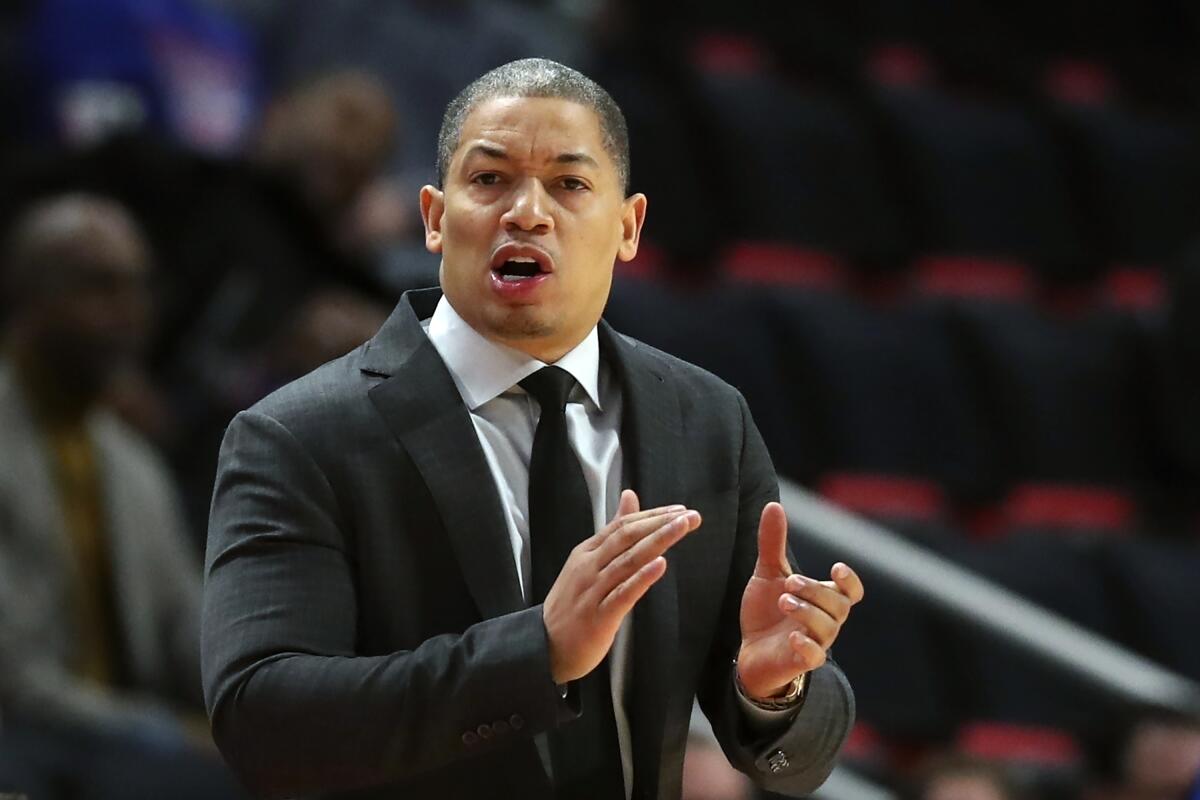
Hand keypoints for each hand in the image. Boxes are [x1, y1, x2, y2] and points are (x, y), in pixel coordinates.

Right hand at [543, 489, 700, 683]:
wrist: (545, 646)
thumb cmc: (572, 604)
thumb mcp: (588, 563)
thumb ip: (612, 532)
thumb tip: (629, 497)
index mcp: (587, 553)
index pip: (622, 526)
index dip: (651, 516)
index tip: (679, 510)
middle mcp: (589, 567)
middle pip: (627, 537)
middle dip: (660, 523)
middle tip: (691, 516)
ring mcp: (593, 590)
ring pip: (628, 560)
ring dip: (658, 541)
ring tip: (681, 528)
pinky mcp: (599, 617)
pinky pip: (623, 594)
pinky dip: (642, 578)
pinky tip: (660, 565)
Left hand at [735, 502, 863, 699]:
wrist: (750, 651)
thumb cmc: (766, 612)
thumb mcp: (767, 573)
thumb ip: (773, 543)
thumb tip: (773, 505)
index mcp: (823, 600)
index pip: (852, 593)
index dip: (850, 581)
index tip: (836, 568)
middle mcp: (826, 621)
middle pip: (839, 606)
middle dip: (815, 591)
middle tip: (789, 582)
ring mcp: (815, 642)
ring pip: (828, 628)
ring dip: (807, 612)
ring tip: (783, 600)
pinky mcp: (800, 661)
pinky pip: (814, 657)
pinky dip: (807, 645)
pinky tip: (793, 636)